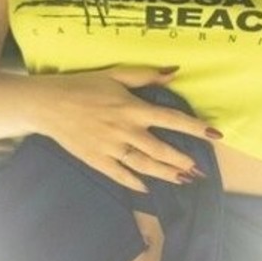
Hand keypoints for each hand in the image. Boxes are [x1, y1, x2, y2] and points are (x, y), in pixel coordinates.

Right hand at [31, 64, 219, 190]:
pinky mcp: (96, 160)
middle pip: (161, 150)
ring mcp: (110, 148)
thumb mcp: (114, 74)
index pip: (171, 119)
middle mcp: (125, 130)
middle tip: (199, 169)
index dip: (194, 127)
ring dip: (166, 174)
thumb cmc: (82, 86)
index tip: (214, 135)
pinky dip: (134, 183)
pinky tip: (147, 188)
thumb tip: (174, 72)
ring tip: (183, 180)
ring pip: (144, 166)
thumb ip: (145, 75)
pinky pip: (119, 175)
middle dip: (183, 160)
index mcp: (132, 108)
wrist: (47, 104)